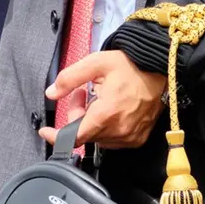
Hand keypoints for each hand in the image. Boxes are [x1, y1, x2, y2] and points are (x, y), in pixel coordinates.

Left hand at [39, 50, 166, 148]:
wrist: (159, 70)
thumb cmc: (130, 66)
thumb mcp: (96, 63)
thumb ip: (69, 78)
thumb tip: (51, 93)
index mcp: (106, 115)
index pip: (75, 136)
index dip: (57, 136)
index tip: (46, 132)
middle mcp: (118, 131)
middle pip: (85, 134)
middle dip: (78, 116)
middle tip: (83, 94)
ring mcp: (129, 137)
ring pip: (98, 137)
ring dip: (92, 122)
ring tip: (99, 100)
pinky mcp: (137, 139)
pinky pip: (113, 140)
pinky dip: (106, 128)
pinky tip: (111, 110)